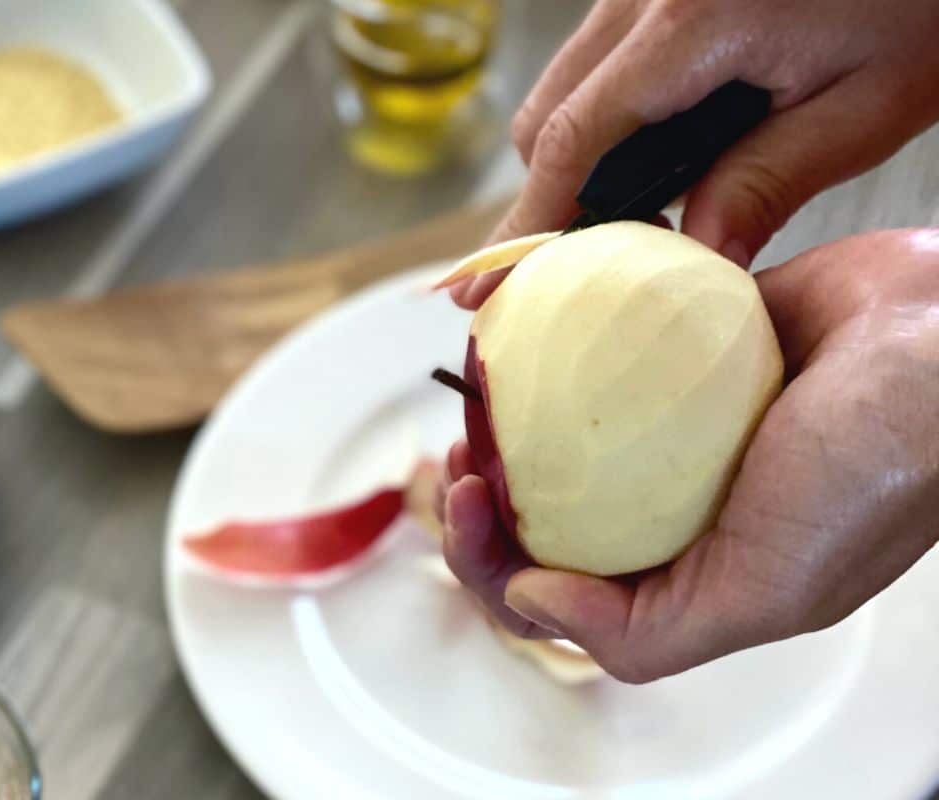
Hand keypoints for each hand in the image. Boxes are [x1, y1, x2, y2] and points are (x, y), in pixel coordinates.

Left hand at [439, 229, 938, 681]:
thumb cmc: (874, 471)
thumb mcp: (766, 592)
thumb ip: (645, 630)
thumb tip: (530, 606)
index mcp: (696, 574)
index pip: (565, 596)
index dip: (494, 563)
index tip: (468, 502)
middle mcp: (682, 507)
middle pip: (553, 522)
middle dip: (487, 502)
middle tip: (459, 456)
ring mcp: (681, 430)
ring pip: (568, 442)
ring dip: (509, 429)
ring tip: (476, 402)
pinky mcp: (687, 355)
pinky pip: (601, 358)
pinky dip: (556, 355)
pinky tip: (523, 338)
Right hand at [451, 0, 938, 308]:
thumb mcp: (871, 102)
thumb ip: (772, 181)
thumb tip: (695, 256)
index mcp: (691, 24)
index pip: (571, 142)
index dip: (527, 224)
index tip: (486, 287)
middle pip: (547, 113)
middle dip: (556, 193)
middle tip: (603, 256)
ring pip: (568, 83)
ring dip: (584, 150)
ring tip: (652, 200)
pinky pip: (600, 55)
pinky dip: (610, 110)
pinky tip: (670, 137)